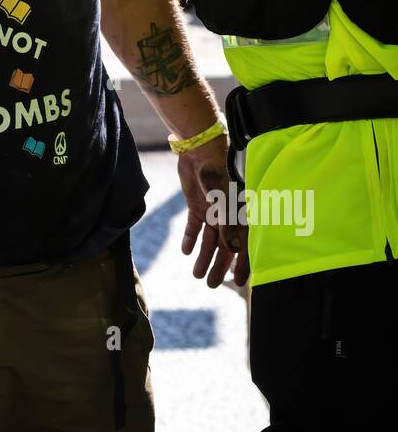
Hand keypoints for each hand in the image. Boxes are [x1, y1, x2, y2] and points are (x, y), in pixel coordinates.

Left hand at [177, 135, 248, 286]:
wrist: (199, 146)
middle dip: (219, 266)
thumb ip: (228, 222)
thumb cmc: (217, 169)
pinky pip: (194, 225)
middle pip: (226, 245)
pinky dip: (190, 238)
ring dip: (203, 256)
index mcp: (242, 212)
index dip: (243, 263)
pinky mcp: (197, 203)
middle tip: (212, 285)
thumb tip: (234, 249)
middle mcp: (229, 213)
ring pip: (209, 239)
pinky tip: (185, 251)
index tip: (238, 282)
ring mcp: (213, 209)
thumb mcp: (222, 197)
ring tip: (196, 275)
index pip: (246, 243)